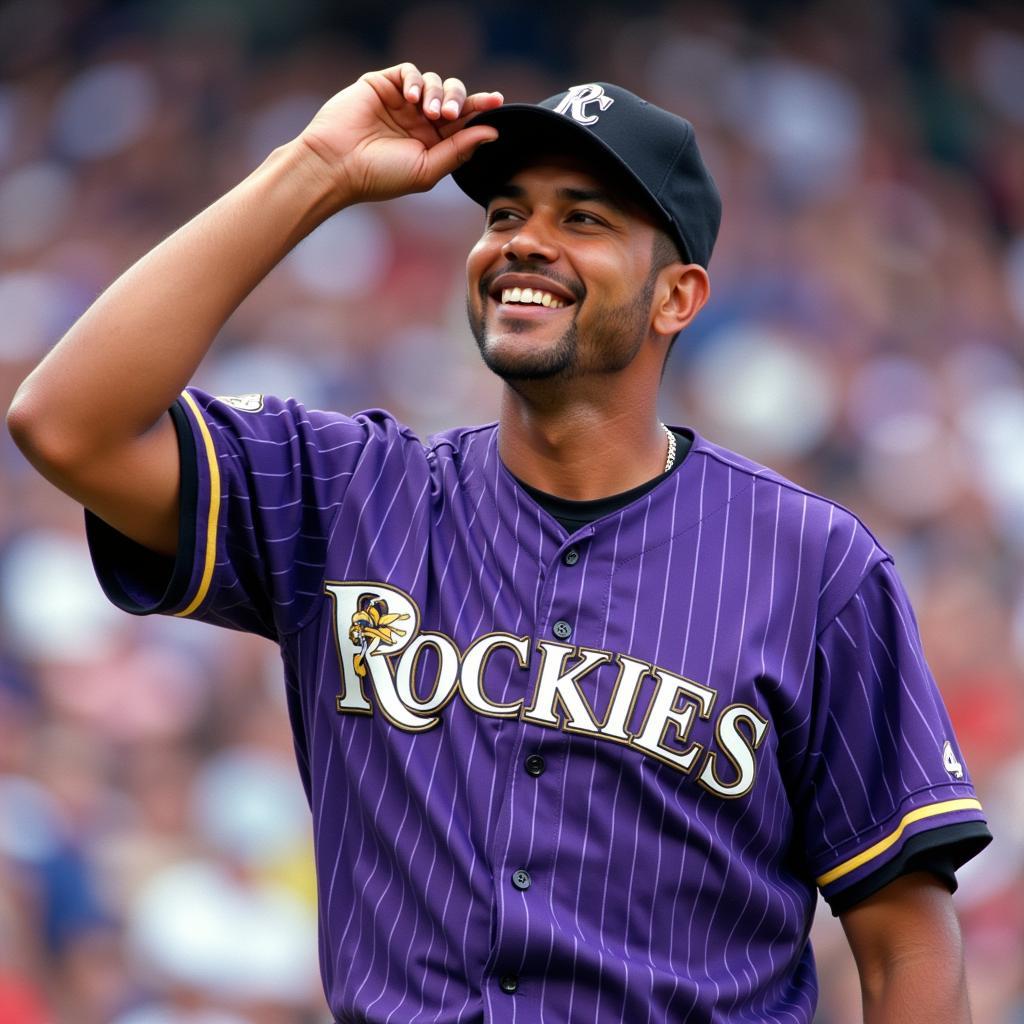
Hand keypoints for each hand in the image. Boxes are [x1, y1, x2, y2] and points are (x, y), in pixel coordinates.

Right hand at [298, 63, 502, 205]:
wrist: (338, 165)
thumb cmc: (381, 176)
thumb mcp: (428, 169)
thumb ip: (459, 150)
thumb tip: (492, 132)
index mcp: (432, 143)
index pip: (464, 121)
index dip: (481, 109)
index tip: (497, 102)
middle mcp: (419, 121)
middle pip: (454, 97)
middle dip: (460, 101)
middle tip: (451, 115)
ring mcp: (401, 102)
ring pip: (435, 82)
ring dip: (439, 94)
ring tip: (430, 113)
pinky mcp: (383, 84)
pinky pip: (409, 72)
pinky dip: (416, 81)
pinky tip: (411, 98)